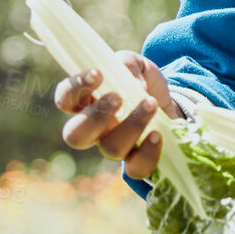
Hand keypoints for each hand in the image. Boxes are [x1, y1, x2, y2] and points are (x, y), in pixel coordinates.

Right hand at [53, 50, 180, 179]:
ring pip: (111, 149)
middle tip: (117, 97)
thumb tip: (134, 85)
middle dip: (95, 117)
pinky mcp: (137, 161)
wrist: (169, 103)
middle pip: (75, 135)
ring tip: (151, 103)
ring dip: (132, 125)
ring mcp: (114, 147)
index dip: (75, 88)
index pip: (65, 98)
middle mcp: (94, 129)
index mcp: (86, 102)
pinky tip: (157, 134)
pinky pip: (136, 169)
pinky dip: (149, 152)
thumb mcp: (136, 64)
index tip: (97, 74)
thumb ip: (128, 65)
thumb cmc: (142, 82)